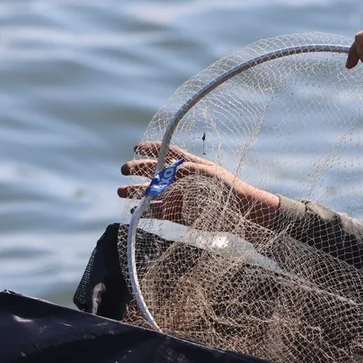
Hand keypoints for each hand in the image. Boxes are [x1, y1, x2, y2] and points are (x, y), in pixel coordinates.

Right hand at [119, 142, 280, 227]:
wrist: (241, 213)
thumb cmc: (227, 189)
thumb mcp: (207, 175)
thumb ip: (184, 172)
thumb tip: (160, 175)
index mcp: (191, 166)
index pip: (169, 153)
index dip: (153, 149)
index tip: (137, 147)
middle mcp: (183, 181)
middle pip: (156, 173)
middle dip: (138, 169)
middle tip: (123, 169)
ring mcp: (180, 198)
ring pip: (153, 194)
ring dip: (136, 192)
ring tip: (120, 192)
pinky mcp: (180, 215)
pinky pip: (159, 213)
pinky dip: (145, 212)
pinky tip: (134, 211)